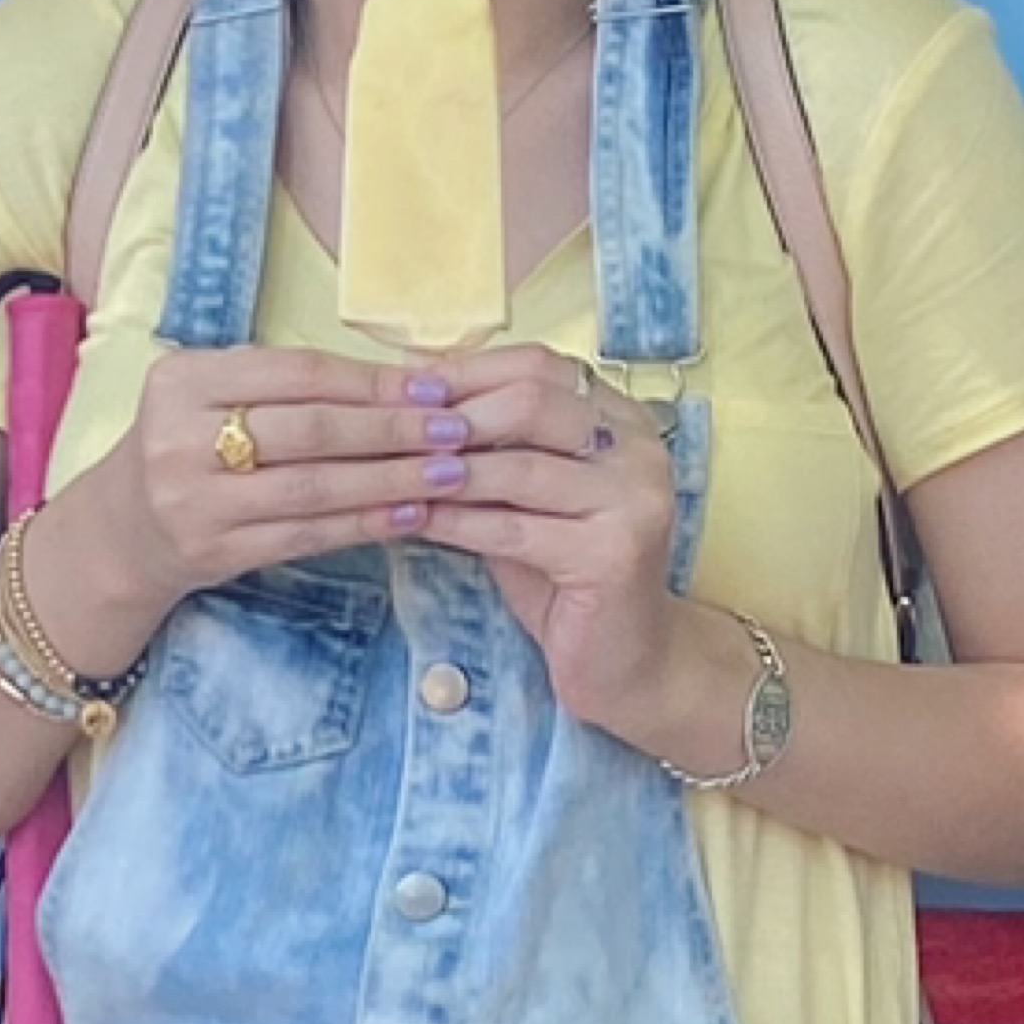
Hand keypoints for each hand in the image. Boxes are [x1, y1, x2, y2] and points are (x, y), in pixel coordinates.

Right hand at [42, 346, 451, 657]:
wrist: (119, 531)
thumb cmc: (185, 448)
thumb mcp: (210, 396)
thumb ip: (283, 384)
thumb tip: (403, 380)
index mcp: (183, 380)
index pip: (297, 373)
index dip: (372, 381)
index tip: (435, 386)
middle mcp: (179, 438)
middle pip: (309, 429)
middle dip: (393, 429)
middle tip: (456, 430)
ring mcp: (192, 500)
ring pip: (312, 487)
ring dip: (389, 480)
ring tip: (448, 474)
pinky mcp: (210, 551)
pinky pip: (303, 535)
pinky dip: (361, 524)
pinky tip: (407, 516)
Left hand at [384, 345, 684, 735]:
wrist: (624, 658)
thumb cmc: (563, 576)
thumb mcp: (523, 500)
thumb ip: (487, 453)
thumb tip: (405, 408)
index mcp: (620, 419)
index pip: (540, 365)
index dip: (466, 372)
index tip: (402, 389)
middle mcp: (638, 448)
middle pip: (532, 400)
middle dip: (451, 415)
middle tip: (388, 428)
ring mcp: (635, 499)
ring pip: (520, 466)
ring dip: (443, 469)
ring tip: (386, 473)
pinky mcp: (615, 554)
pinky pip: (514, 529)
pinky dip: (456, 523)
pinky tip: (413, 520)